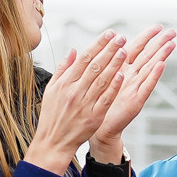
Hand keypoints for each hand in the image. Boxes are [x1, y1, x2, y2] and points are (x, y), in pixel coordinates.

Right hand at [25, 32, 130, 175]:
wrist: (54, 141)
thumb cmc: (52, 115)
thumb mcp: (51, 90)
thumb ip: (63, 69)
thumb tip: (73, 51)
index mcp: (65, 83)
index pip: (84, 58)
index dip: (98, 45)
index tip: (109, 34)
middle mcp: (75, 91)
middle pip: (95, 66)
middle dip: (109, 50)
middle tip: (121, 38)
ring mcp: (85, 104)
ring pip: (102, 80)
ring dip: (114, 64)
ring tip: (124, 51)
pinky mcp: (94, 116)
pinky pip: (106, 98)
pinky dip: (114, 86)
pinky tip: (122, 74)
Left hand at [89, 26, 176, 165]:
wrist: (98, 125)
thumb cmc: (99, 101)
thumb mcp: (100, 76)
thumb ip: (105, 59)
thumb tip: (110, 39)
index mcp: (122, 68)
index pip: (137, 48)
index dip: (147, 37)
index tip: (159, 26)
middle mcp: (132, 76)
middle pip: (148, 56)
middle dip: (160, 43)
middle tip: (173, 32)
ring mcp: (135, 88)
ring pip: (150, 68)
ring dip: (161, 55)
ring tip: (171, 44)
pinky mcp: (136, 101)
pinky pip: (146, 86)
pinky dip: (153, 75)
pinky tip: (161, 65)